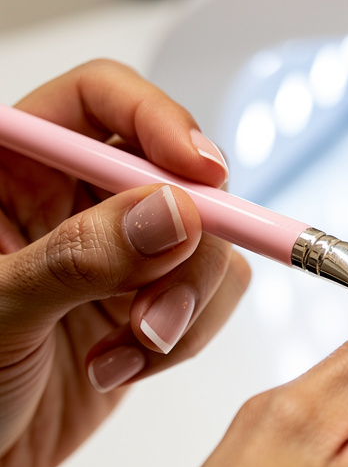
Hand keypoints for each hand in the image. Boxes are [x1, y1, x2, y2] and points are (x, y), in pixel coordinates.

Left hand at [0, 60, 248, 466]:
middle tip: (163, 304)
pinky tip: (122, 369)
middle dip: (187, 242)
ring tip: (134, 352)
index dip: (158, 120)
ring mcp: (116, 252)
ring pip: (205, 239)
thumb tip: (175, 210)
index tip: (201, 177)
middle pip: (172, 172)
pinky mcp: (149, 305)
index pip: (99, 97)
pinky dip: (185, 339)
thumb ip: (79, 257)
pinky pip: (208, 298)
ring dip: (187, 301)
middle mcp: (69, 197)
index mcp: (11, 167)